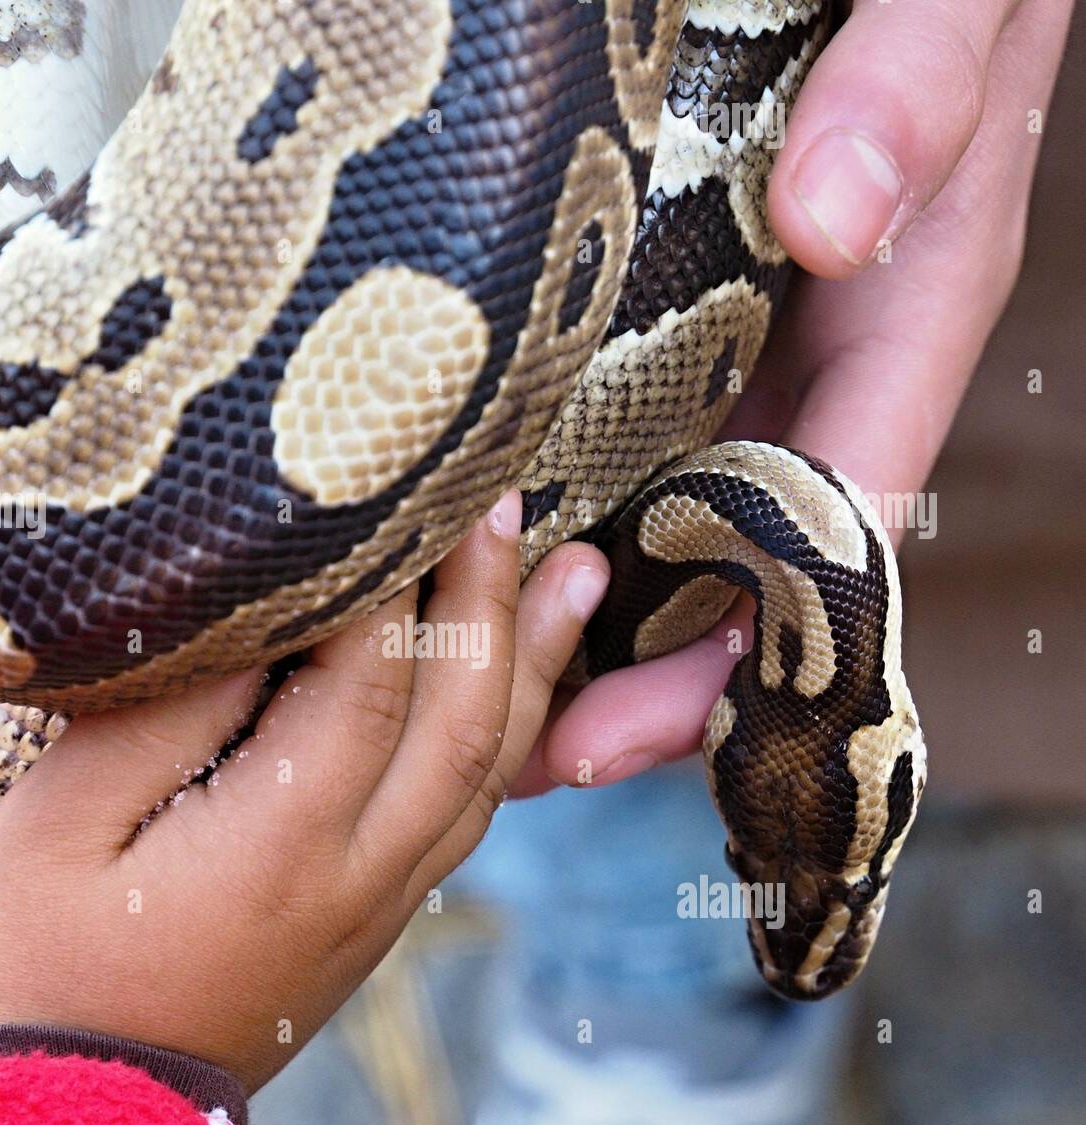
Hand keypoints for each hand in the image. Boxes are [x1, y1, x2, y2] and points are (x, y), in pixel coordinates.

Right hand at [0, 491, 609, 1090]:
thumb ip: (171, 711)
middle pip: (463, 719)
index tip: (421, 481)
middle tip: (518, 502)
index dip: (403, 577)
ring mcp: (382, 904)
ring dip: (533, 665)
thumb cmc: (40, 958)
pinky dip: (509, 737)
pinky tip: (523, 685)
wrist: (81, 1112)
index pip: (372, 678)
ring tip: (575, 573)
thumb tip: (265, 615)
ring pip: (487, 770)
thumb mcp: (64, 819)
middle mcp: (363, 873)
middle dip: (496, 603)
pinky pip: (467, 812)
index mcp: (284, 841)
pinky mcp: (377, 917)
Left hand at [514, 0, 1072, 795]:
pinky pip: (612, 433)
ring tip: (470, 694)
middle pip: (733, 564)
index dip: (728, 650)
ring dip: (579, 617)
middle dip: (636, 675)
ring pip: (665, 515)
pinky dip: (549, 506)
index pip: (824, 526)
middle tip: (517, 763)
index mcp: (897, 324)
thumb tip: (832, 225)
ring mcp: (736, 345)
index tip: (617, 736)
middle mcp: (811, 360)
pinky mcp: (665, 313)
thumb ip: (913, 95)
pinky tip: (460, 550)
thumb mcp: (951, 7)